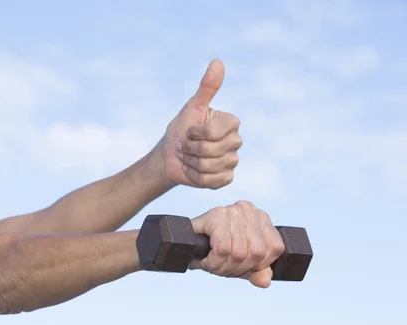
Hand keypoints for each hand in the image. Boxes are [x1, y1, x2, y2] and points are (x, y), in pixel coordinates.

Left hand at [151, 59, 242, 188]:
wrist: (171, 156)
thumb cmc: (181, 129)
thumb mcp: (192, 107)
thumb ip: (207, 87)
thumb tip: (218, 62)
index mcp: (231, 122)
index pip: (212, 132)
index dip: (194, 133)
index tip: (190, 131)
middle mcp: (236, 141)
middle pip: (209, 151)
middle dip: (190, 149)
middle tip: (186, 146)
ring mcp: (232, 161)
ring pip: (209, 166)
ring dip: (191, 163)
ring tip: (189, 158)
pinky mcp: (226, 178)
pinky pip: (213, 181)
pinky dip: (197, 177)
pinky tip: (194, 171)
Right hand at [190, 201, 284, 287]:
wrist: (185, 242)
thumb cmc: (214, 249)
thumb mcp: (242, 263)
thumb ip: (258, 272)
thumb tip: (265, 281)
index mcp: (261, 217)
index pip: (274, 248)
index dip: (257, 266)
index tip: (240, 268)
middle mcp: (249, 209)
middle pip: (256, 253)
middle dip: (238, 269)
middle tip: (223, 268)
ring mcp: (232, 210)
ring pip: (239, 252)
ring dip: (223, 267)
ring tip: (213, 265)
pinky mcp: (216, 215)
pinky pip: (223, 249)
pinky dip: (214, 262)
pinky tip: (207, 260)